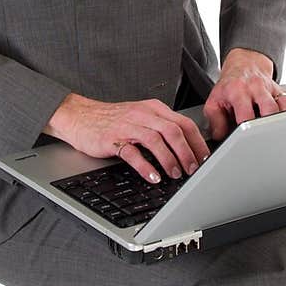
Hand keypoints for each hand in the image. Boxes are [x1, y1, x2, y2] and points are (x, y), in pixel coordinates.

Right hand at [44, 92, 211, 184]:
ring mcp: (128, 126)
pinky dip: (145, 166)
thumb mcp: (141, 117)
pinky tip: (153, 176)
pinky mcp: (113, 139)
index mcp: (154, 108)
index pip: (184, 123)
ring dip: (170, 159)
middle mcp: (143, 114)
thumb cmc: (112, 119)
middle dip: (188, 153)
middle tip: (194, 170)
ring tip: (176, 174)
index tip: (206, 159)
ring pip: (156, 140)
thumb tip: (187, 148)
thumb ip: (161, 128)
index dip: (198, 142)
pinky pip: (132, 152)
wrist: (79, 116)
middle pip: (174, 131)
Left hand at [205, 49, 285, 139]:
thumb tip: (221, 139)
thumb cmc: (229, 86)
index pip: (246, 114)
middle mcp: (257, 88)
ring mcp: (272, 89)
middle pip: (271, 109)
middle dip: (270, 126)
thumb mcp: (214, 101)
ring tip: (280, 132)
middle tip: (267, 139)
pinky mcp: (284, 92)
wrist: (244, 65)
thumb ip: (215, 121)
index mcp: (238, 91)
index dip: (248, 131)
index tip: (248, 142)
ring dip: (284, 120)